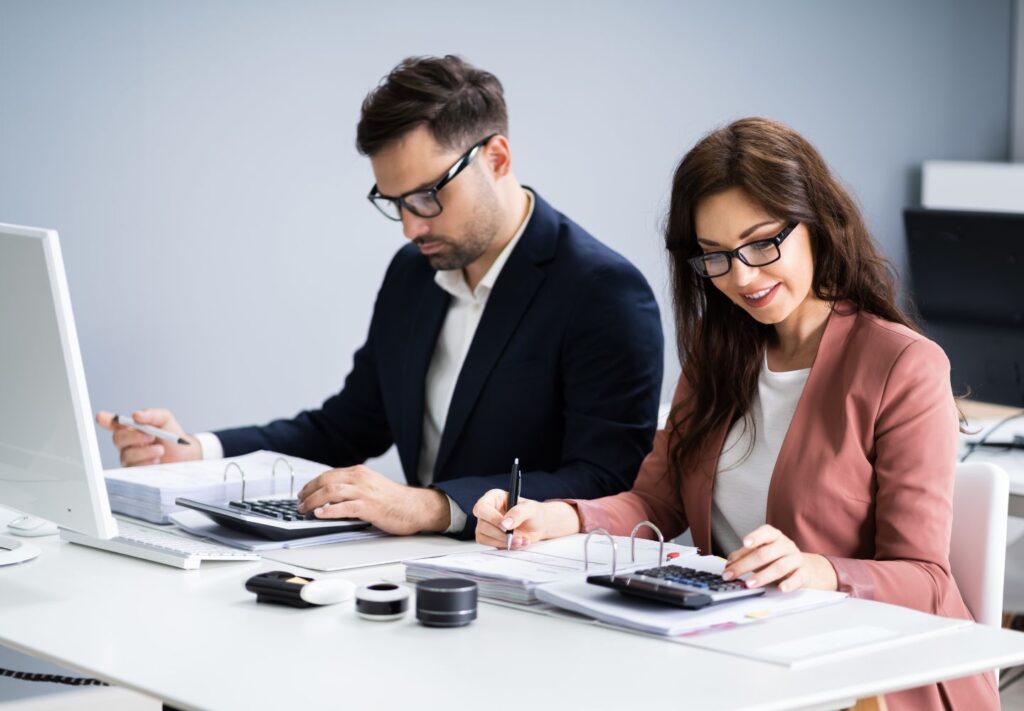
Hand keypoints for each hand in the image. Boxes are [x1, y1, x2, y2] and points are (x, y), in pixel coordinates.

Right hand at [96, 409, 200, 466]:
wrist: (184, 456)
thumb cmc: (173, 436)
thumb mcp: (165, 419)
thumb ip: (152, 414)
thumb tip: (137, 415)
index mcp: (132, 428)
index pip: (114, 424)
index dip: (106, 421)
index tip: (101, 417)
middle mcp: (127, 442)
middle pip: (118, 439)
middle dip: (133, 437)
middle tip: (151, 436)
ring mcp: (130, 457)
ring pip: (126, 454)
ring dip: (144, 451)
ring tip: (160, 450)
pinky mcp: (135, 470)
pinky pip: (134, 467)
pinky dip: (147, 462)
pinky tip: (156, 461)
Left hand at [296, 465, 449, 535]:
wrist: (416, 507)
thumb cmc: (396, 500)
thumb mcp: (372, 486)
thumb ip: (355, 487)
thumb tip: (333, 497)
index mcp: (360, 473)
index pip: (329, 475)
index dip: (313, 484)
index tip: (303, 492)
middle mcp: (361, 479)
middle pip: (326, 481)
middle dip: (309, 492)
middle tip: (299, 502)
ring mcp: (365, 493)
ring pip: (331, 492)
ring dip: (313, 501)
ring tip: (304, 509)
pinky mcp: (369, 507)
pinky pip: (344, 508)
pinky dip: (329, 511)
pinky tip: (320, 514)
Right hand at [472, 488, 580, 548]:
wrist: (539, 526)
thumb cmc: (534, 513)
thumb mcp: (530, 509)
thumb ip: (518, 513)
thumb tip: (504, 524)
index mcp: (494, 498)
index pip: (481, 507)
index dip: (491, 518)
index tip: (505, 527)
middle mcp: (487, 510)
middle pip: (482, 524)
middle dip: (501, 534)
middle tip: (518, 537)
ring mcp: (486, 525)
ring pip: (483, 536)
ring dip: (503, 542)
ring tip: (521, 540)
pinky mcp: (489, 537)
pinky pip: (489, 545)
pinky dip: (504, 546)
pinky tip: (517, 543)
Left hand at [722, 524, 837, 592]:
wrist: (804, 566)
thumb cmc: (776, 557)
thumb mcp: (760, 552)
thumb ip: (744, 555)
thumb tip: (729, 563)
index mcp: (774, 536)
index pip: (765, 532)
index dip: (755, 537)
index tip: (745, 543)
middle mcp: (786, 545)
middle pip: (766, 553)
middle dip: (746, 565)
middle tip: (732, 574)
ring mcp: (796, 559)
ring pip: (780, 566)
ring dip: (762, 576)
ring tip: (749, 584)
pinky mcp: (804, 573)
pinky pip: (798, 578)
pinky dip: (789, 584)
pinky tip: (781, 588)